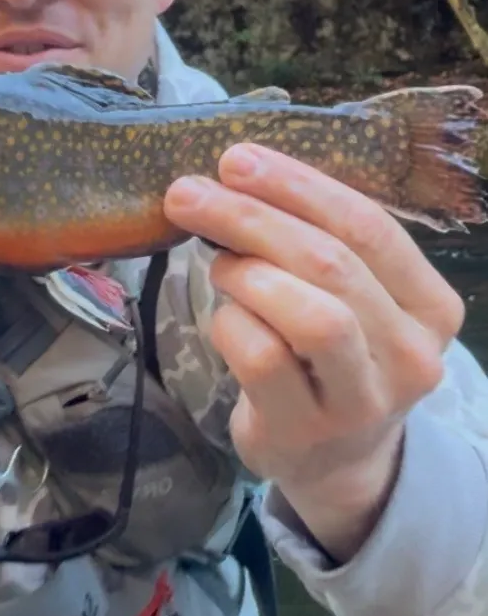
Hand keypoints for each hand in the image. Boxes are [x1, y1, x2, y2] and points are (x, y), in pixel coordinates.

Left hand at [164, 141, 462, 561]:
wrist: (332, 457)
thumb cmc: (327, 354)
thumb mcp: (343, 295)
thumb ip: (310, 238)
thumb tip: (233, 172)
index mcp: (428, 303)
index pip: (368, 226)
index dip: (297, 186)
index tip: (235, 159)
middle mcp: (410, 353)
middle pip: (331, 264)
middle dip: (250, 218)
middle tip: (187, 194)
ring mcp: (362, 400)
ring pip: (310, 315)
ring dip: (245, 274)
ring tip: (216, 265)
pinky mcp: (305, 429)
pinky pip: (261, 356)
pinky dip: (228, 322)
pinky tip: (223, 318)